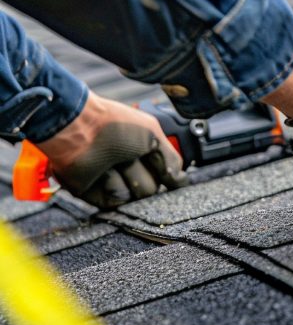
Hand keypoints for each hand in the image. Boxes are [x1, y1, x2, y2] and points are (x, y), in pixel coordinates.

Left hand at [37, 92, 186, 207]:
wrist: (79, 129)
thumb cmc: (114, 124)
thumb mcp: (152, 133)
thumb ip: (172, 159)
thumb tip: (181, 182)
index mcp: (143, 150)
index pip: (167, 173)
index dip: (168, 173)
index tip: (168, 171)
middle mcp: (130, 166)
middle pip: (154, 188)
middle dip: (145, 172)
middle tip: (130, 154)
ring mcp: (115, 181)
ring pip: (138, 196)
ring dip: (129, 176)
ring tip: (112, 159)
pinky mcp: (99, 195)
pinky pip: (118, 201)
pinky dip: (113, 185)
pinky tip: (102, 170)